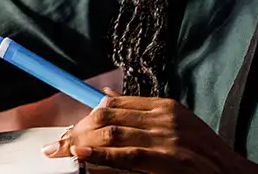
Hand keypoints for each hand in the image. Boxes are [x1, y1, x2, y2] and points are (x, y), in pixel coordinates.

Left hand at [43, 89, 257, 173]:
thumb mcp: (175, 126)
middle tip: (55, 146)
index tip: (67, 131)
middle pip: (108, 116)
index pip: (113, 105)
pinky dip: (101, 154)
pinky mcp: (170, 160)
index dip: (85, 118)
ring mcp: (168, 139)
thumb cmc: (203, 156)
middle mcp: (164, 118)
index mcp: (163, 106)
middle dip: (77, 130)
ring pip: (112, 133)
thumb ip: (140, 113)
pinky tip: (81, 154)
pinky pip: (128, 155)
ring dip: (80, 142)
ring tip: (59, 153)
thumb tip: (104, 97)